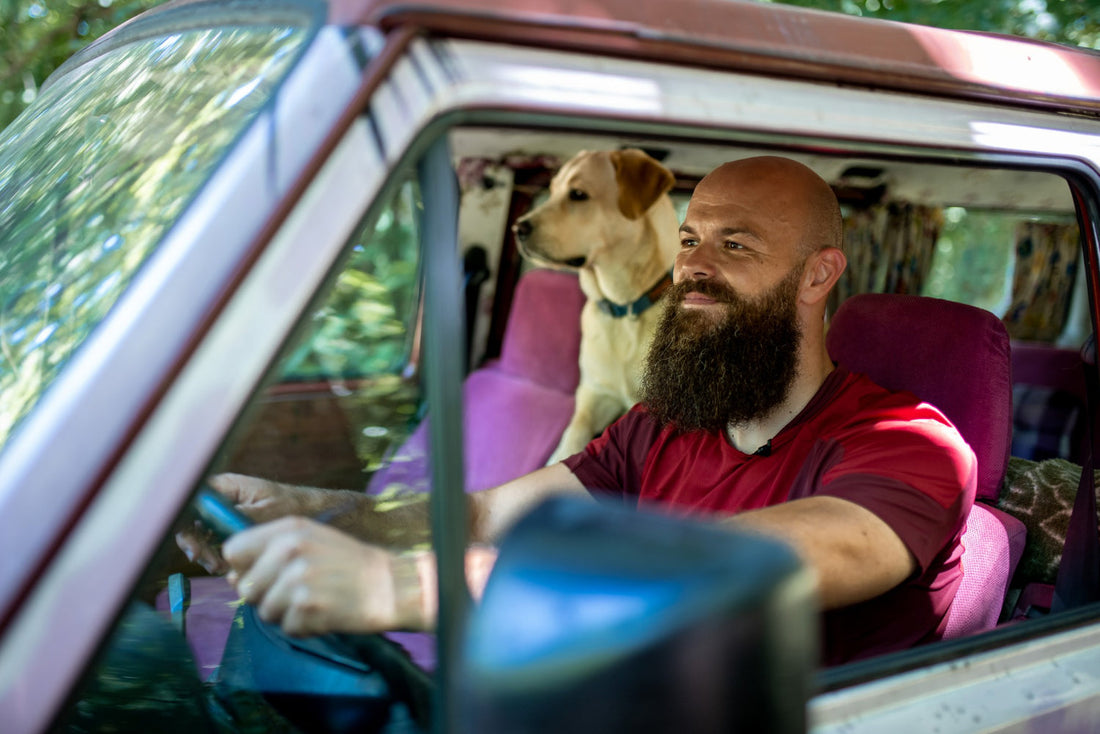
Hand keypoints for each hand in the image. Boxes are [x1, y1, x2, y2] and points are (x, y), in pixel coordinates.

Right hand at [175, 473, 310, 572]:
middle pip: (191, 523)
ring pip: (202, 537)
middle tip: (213, 565)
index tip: (196, 550)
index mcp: (225, 487)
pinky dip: (219, 557)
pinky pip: (216, 544)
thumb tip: (209, 523)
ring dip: (209, 555)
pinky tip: (230, 568)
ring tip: (224, 569)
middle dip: (198, 547)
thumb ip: (237, 516)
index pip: (189, 503)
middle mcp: (220, 500)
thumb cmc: (292, 505)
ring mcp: (224, 515)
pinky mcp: (231, 529)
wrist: (314, 513)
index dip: (186, 527)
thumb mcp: (265, 512)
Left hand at [222, 517, 422, 635]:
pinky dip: (304, 627)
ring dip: (287, 614)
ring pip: (264, 611)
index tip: (263, 574)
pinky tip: (325, 612)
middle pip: (244, 586)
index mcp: (289, 529)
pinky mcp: (307, 607)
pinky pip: (286, 627)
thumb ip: (269, 552)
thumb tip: (230, 578)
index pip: (234, 550)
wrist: (391, 585)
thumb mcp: (311, 541)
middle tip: (300, 591)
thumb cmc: (349, 564)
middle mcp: (290, 549)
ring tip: (315, 600)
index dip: (244, 567)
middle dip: (266, 596)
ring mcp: (298, 579)